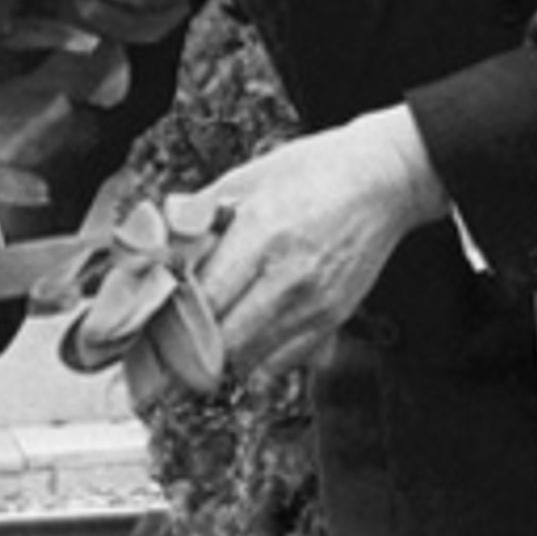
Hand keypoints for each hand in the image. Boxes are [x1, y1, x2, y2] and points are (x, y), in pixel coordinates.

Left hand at [165, 106, 447, 380]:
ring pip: (250, 360)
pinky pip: (283, 363)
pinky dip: (256, 358)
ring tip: (202, 339)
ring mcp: (315, 305)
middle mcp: (290, 278)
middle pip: (223, 342)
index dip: (172, 317)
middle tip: (167, 342)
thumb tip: (155, 249)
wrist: (383, 180)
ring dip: (220, 355)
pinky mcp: (333, 320)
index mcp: (262, 235)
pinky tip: (244, 335)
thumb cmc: (313, 172)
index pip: (205, 300)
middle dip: (188, 347)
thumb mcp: (246, 179)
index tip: (153, 320)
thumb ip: (197, 217)